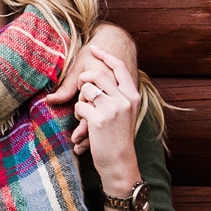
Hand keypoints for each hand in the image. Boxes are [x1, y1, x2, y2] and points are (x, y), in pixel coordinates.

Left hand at [49, 26, 137, 153]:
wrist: (120, 162)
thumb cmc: (118, 137)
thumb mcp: (123, 113)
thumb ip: (116, 94)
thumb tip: (101, 74)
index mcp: (132, 95)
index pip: (120, 66)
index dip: (106, 55)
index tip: (94, 48)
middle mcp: (125, 99)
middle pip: (98, 74)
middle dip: (84, 79)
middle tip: (81, 88)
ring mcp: (113, 108)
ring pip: (87, 89)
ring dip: (80, 100)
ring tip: (84, 114)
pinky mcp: (99, 119)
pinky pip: (80, 106)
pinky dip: (78, 114)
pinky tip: (83, 126)